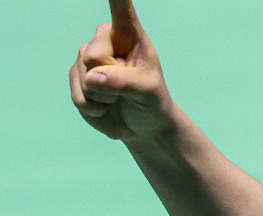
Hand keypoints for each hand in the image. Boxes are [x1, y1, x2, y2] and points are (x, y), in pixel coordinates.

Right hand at [70, 0, 173, 140]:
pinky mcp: (76, 77)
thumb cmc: (152, 101)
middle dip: (110, 78)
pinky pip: (78, 96)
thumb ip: (126, 83)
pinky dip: (93, 107)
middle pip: (94, 55)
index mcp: (130, 35)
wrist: (141, 123)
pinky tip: (104, 105)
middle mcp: (105, 40)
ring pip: (84, 78)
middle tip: (127, 87)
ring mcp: (87, 57)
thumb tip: (95, 79)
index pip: (121, 10)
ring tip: (117, 96)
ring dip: (103, 97)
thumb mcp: (148, 91)